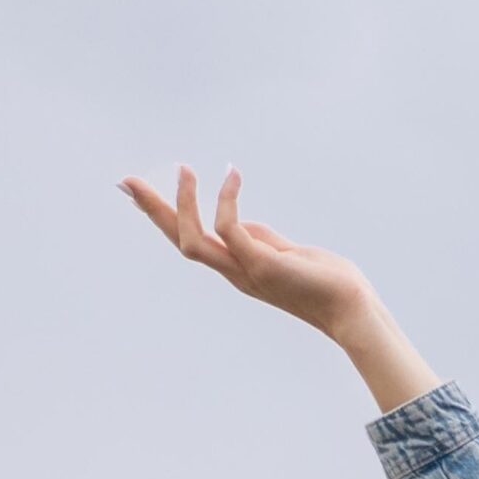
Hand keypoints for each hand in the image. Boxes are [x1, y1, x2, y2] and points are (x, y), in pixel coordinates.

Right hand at [118, 166, 441, 413]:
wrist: (352, 308)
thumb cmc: (326, 282)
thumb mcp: (286, 254)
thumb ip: (260, 238)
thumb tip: (241, 222)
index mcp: (238, 269)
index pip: (192, 242)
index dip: (165, 218)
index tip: (140, 192)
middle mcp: (235, 273)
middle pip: (179, 242)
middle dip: (153, 212)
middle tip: (127, 181)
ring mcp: (246, 271)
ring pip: (193, 242)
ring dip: (182, 205)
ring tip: (183, 169)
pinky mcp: (262, 265)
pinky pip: (229, 228)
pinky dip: (225, 200)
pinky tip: (232, 175)